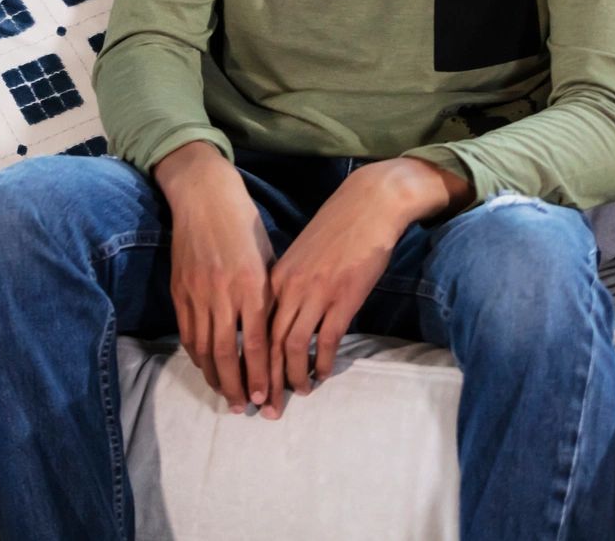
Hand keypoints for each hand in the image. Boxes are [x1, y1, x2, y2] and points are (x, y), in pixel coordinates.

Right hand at [155, 141, 276, 414]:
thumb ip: (269, 294)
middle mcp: (223, 295)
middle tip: (245, 409)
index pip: (257, 344)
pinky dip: (196, 354)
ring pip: (203, 348)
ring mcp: (196, 293)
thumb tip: (276, 327)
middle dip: (237, 386)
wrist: (202, 196)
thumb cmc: (242, 222)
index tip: (266, 398)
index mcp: (251, 286)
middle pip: (227, 354)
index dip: (261, 375)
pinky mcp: (179, 290)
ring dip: (215, 376)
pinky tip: (206, 366)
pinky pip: (187, 332)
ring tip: (226, 395)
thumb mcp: (267, 257)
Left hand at [263, 157, 462, 416]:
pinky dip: (322, 362)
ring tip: (298, 393)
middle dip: (266, 380)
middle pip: (268, 345)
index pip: (253, 329)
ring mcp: (315, 294)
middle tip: (268, 408)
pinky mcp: (343, 298)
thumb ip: (287, 287)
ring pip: (294, 346)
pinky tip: (323, 374)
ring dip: (294, 376)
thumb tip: (281, 319)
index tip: (248, 385)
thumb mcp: (299, 258)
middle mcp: (288, 288)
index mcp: (273, 279)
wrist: (366, 207)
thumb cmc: (334, 232)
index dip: (248, 362)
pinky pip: (327, 339)